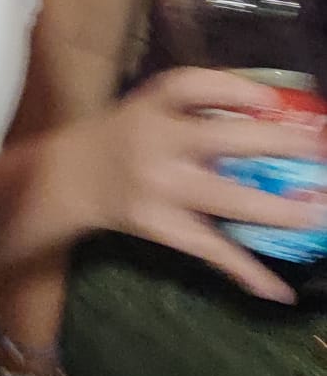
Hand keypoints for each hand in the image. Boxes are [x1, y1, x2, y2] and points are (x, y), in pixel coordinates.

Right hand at [81, 67, 326, 301]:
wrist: (72, 178)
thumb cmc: (127, 135)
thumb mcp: (151, 106)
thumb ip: (201, 106)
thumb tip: (275, 116)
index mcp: (152, 106)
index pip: (192, 86)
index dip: (235, 90)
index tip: (272, 99)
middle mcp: (156, 144)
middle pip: (221, 140)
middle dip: (276, 144)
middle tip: (316, 148)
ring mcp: (161, 191)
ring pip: (227, 200)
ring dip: (280, 210)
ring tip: (317, 211)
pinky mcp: (163, 228)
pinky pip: (211, 250)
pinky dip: (246, 272)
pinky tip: (279, 289)